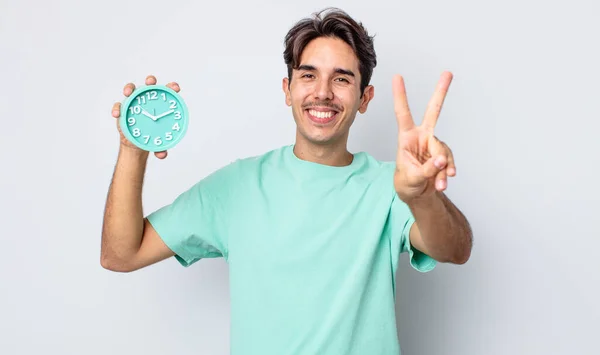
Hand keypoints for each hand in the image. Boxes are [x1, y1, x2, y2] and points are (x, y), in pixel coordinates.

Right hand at [111, 75, 180, 158]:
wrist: (137, 144)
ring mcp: (134, 103)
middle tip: (151, 83)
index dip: (172, 87)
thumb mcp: (158, 143)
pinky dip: (117, 108)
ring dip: (130, 88)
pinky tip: (117, 114)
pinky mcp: (123, 109)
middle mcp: (148, 100)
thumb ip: (161, 148)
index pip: (168, 92)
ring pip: (132, 90)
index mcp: (161, 105)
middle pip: (150, 85)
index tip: (176, 88)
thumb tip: (162, 154)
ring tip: (128, 93)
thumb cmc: (151, 137)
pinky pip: (119, 105)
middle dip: (150, 81)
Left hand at [392, 71, 455, 202]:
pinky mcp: (443, 154)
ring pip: (443, 151)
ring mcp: (434, 144)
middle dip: (441, 92)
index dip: (400, 95)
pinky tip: (443, 182)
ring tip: (438, 183)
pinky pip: (448, 162)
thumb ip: (427, 168)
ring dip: (441, 169)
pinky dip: (447, 172)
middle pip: (434, 111)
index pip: (402, 113)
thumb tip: (442, 159)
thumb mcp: (412, 177)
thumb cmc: (407, 181)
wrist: (416, 193)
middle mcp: (422, 136)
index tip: (398, 76)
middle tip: (448, 73)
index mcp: (407, 137)